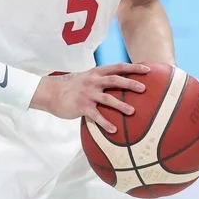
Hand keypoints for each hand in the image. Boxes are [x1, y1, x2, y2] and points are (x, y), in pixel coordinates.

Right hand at [31, 63, 149, 133]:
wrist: (51, 92)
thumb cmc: (72, 86)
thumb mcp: (87, 77)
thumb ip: (101, 79)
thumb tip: (119, 83)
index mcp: (96, 73)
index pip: (118, 67)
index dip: (133, 68)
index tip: (148, 69)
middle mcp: (93, 81)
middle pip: (115, 80)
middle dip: (130, 84)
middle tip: (144, 88)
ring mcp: (87, 94)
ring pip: (108, 99)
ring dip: (121, 105)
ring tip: (132, 112)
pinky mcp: (82, 106)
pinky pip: (96, 116)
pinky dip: (106, 123)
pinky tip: (114, 131)